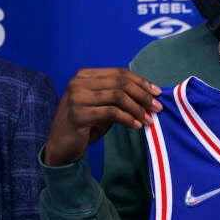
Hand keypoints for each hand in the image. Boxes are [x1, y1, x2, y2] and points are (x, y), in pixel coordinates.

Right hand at [43, 68, 161, 165]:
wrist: (62, 146)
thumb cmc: (87, 124)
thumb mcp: (104, 105)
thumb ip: (120, 95)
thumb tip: (151, 94)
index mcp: (85, 75)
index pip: (120, 73)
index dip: (141, 82)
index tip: (157, 92)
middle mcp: (78, 83)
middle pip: (120, 83)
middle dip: (143, 95)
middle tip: (157, 107)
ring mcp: (76, 98)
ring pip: (117, 96)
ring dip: (137, 109)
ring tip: (149, 119)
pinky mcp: (77, 114)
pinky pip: (111, 113)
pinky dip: (128, 119)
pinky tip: (136, 126)